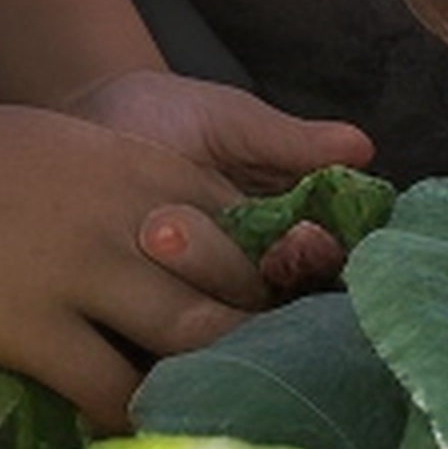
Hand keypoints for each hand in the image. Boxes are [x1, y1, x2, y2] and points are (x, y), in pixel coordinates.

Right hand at [0, 102, 300, 434]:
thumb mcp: (69, 148)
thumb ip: (131, 187)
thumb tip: (180, 235)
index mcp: (141, 164)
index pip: (248, 224)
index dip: (267, 275)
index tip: (270, 312)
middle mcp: (128, 216)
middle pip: (238, 286)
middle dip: (259, 336)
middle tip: (266, 376)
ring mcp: (83, 272)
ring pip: (194, 339)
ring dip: (210, 380)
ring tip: (215, 412)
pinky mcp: (33, 329)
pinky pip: (113, 391)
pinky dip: (135, 420)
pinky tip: (136, 432)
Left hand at [65, 68, 371, 294]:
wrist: (85, 114)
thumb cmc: (168, 115)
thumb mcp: (230, 121)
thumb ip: (289, 142)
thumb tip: (363, 147)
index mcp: (281, 233)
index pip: (317, 264)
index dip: (317, 259)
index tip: (304, 237)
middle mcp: (246, 277)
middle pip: (270, 301)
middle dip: (239, 271)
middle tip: (195, 231)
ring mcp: (194, 300)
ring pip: (218, 320)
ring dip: (195, 281)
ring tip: (157, 230)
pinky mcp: (142, 316)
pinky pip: (159, 334)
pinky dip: (153, 314)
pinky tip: (136, 284)